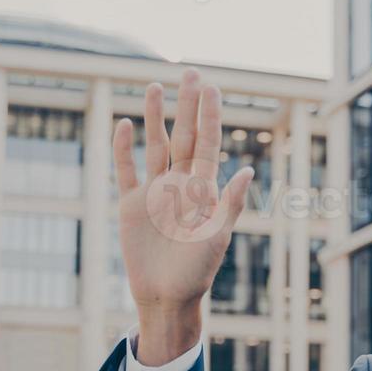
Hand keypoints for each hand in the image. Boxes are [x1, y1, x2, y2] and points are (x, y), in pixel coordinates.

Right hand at [113, 68, 253, 365]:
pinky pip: (126, 171)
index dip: (209, 116)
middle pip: (183, 136)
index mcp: (203, 190)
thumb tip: (247, 171)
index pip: (207, 144)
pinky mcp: (131, 205)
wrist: (166, 296)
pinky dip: (124, 149)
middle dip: (186, 106)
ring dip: (155, 117)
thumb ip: (230, 203)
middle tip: (189, 73)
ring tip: (154, 87)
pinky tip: (126, 124)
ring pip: (154, 146)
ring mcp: (154, 193)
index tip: (211, 88)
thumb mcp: (217, 237)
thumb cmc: (197, 272)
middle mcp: (179, 185)